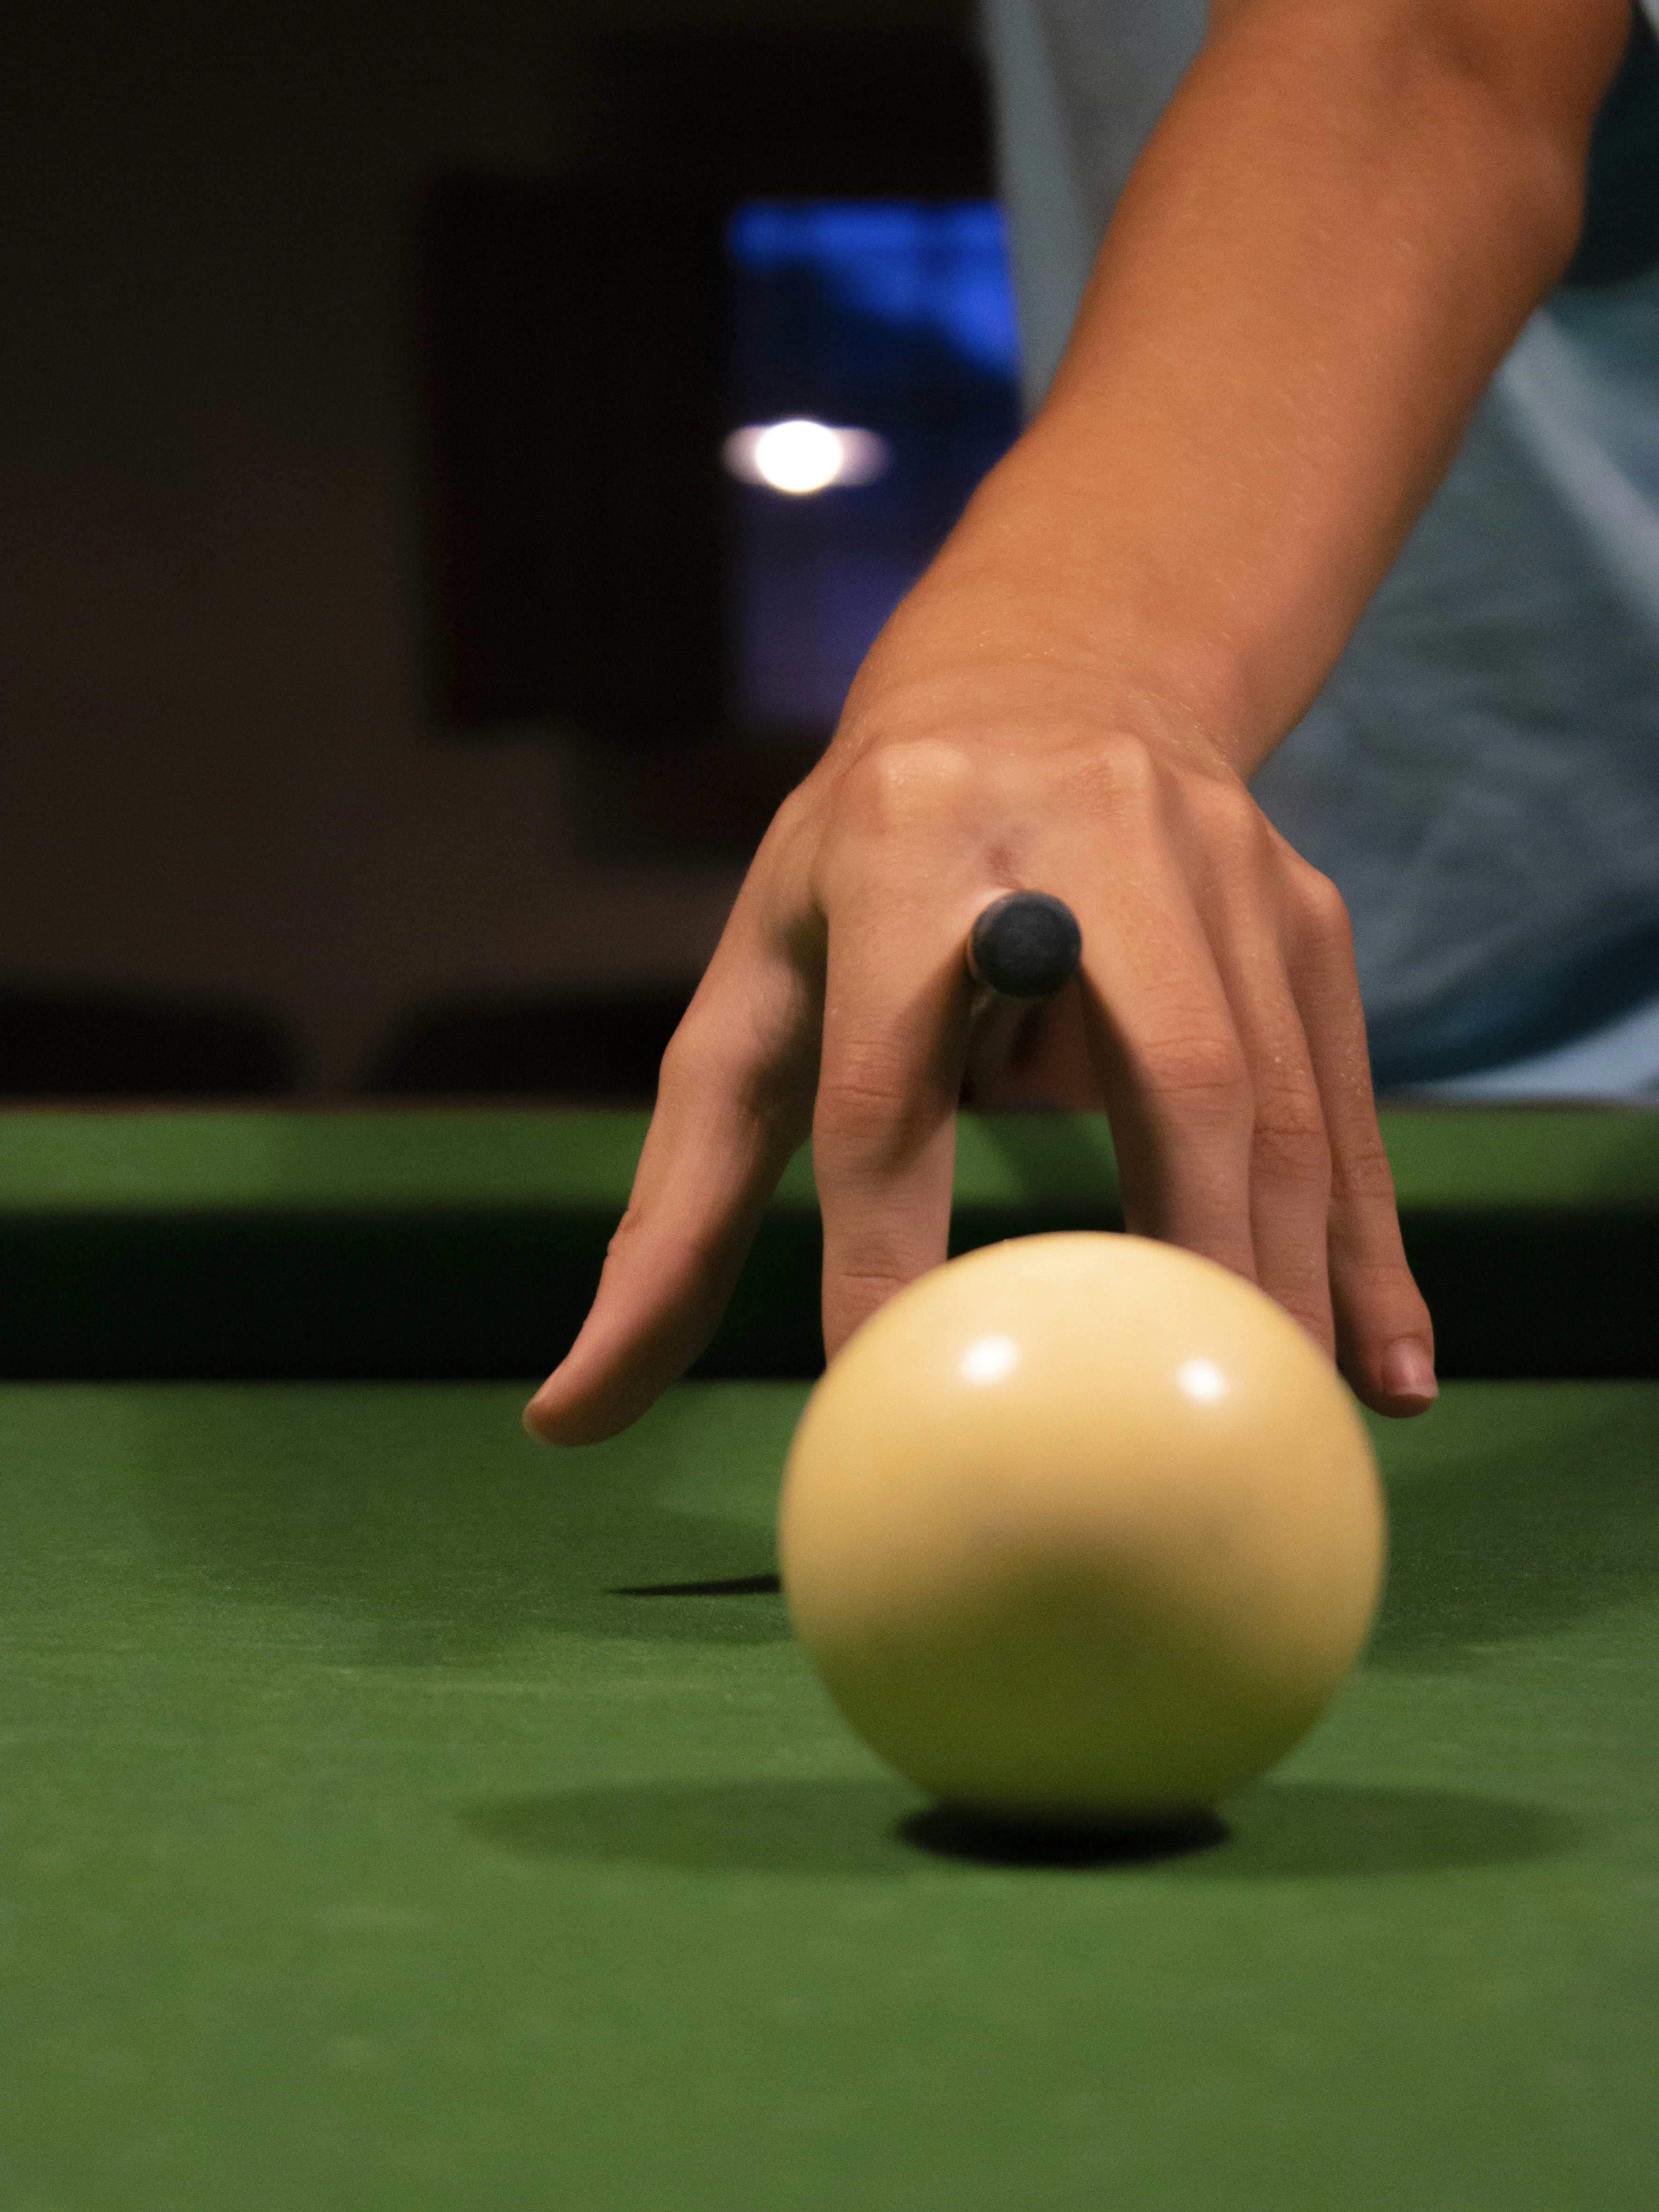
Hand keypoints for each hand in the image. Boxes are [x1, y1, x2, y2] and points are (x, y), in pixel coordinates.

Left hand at [524, 638, 1436, 1446]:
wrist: (1049, 674)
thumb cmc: (859, 879)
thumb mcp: (750, 1004)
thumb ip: (672, 1213)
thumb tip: (564, 1420)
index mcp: (895, 853)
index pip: (887, 1085)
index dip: (886, 1239)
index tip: (884, 1385)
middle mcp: (1077, 842)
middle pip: (1157, 1068)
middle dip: (1175, 1252)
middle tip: (1163, 1424)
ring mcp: (1217, 867)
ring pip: (1273, 1096)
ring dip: (1290, 1272)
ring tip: (1285, 1426)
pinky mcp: (1302, 910)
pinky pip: (1344, 1100)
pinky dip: (1368, 1242)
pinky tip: (1392, 1370)